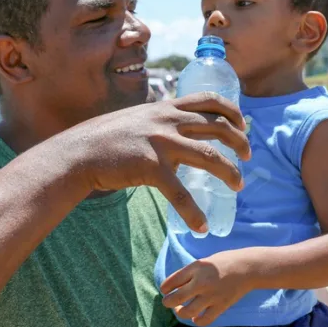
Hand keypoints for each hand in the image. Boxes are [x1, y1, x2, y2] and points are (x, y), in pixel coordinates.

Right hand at [65, 92, 251, 232]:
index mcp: (165, 108)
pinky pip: (180, 193)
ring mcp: (160, 143)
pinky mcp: (151, 167)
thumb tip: (178, 132)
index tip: (243, 124)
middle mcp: (167, 121)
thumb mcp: (137, 120)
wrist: (78, 152)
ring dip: (230, 172)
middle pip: (217, 126)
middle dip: (240, 140)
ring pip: (209, 157)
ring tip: (239, 185)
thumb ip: (160, 123)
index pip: (208, 99)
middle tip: (249, 154)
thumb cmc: (105, 139)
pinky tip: (202, 227)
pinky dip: (194, 213)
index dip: (231, 110)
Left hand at [160, 250, 251, 325]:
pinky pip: (204, 320)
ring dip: (180, 312)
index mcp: (195, 268)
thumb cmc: (224, 262)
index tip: (165, 290)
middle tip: (168, 302)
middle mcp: (201, 283)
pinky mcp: (221, 306)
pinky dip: (197, 321)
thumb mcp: (203, 262)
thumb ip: (189, 273)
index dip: (164, 288)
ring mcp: (211, 296)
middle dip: (167, 302)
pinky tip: (196, 317)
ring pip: (187, 312)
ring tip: (181, 309)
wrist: (247, 267)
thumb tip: (174, 287)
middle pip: (175, 298)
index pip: (171, 282)